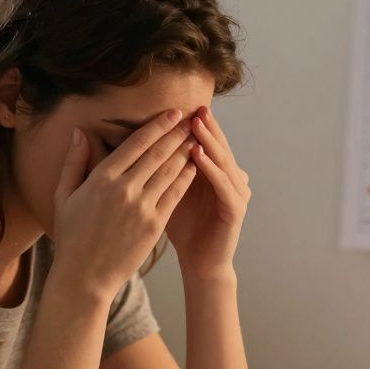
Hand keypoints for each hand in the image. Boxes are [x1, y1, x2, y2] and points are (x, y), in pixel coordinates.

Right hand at [52, 109, 197, 300]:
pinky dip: (186, 177)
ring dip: (186, 151)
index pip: (136, 143)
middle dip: (177, 133)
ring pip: (169, 171)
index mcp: (101, 178)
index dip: (158, 125)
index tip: (173, 113)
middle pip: (157, 152)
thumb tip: (81, 132)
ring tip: (197, 138)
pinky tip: (194, 166)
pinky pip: (175, 195)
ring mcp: (141, 207)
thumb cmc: (72, 236)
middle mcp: (123, 189)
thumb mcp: (64, 196)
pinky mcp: (154, 225)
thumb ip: (74, 162)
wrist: (84, 276)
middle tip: (192, 119)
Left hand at [165, 106, 249, 277]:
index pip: (204, 142)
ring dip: (209, 141)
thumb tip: (133, 143)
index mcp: (213, 172)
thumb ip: (161, 168)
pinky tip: (198, 155)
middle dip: (205, 126)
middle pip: (216, 146)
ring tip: (195, 124)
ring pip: (222, 160)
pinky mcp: (236, 208)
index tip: (177, 105)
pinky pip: (223, 184)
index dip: (193, 124)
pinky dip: (211, 168)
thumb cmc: (182, 228)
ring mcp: (235, 192)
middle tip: (194, 106)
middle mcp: (229, 177)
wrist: (200, 263)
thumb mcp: (168, 192)